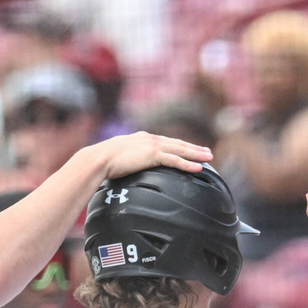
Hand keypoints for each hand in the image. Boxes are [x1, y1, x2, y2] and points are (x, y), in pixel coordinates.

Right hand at [95, 131, 212, 179]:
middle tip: (208, 152)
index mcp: (142, 138)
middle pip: (177, 144)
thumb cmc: (104, 162)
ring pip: (180, 150)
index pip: (166, 142)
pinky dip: (188, 164)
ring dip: (196, 154)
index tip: (191, 148)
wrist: (98, 159)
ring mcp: (152, 146)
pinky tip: (198, 168)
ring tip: (209, 158)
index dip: (180, 145)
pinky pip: (175, 160)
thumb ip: (127, 160)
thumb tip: (126, 168)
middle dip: (194, 148)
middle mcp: (150, 139)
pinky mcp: (152, 155)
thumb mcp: (118, 158)